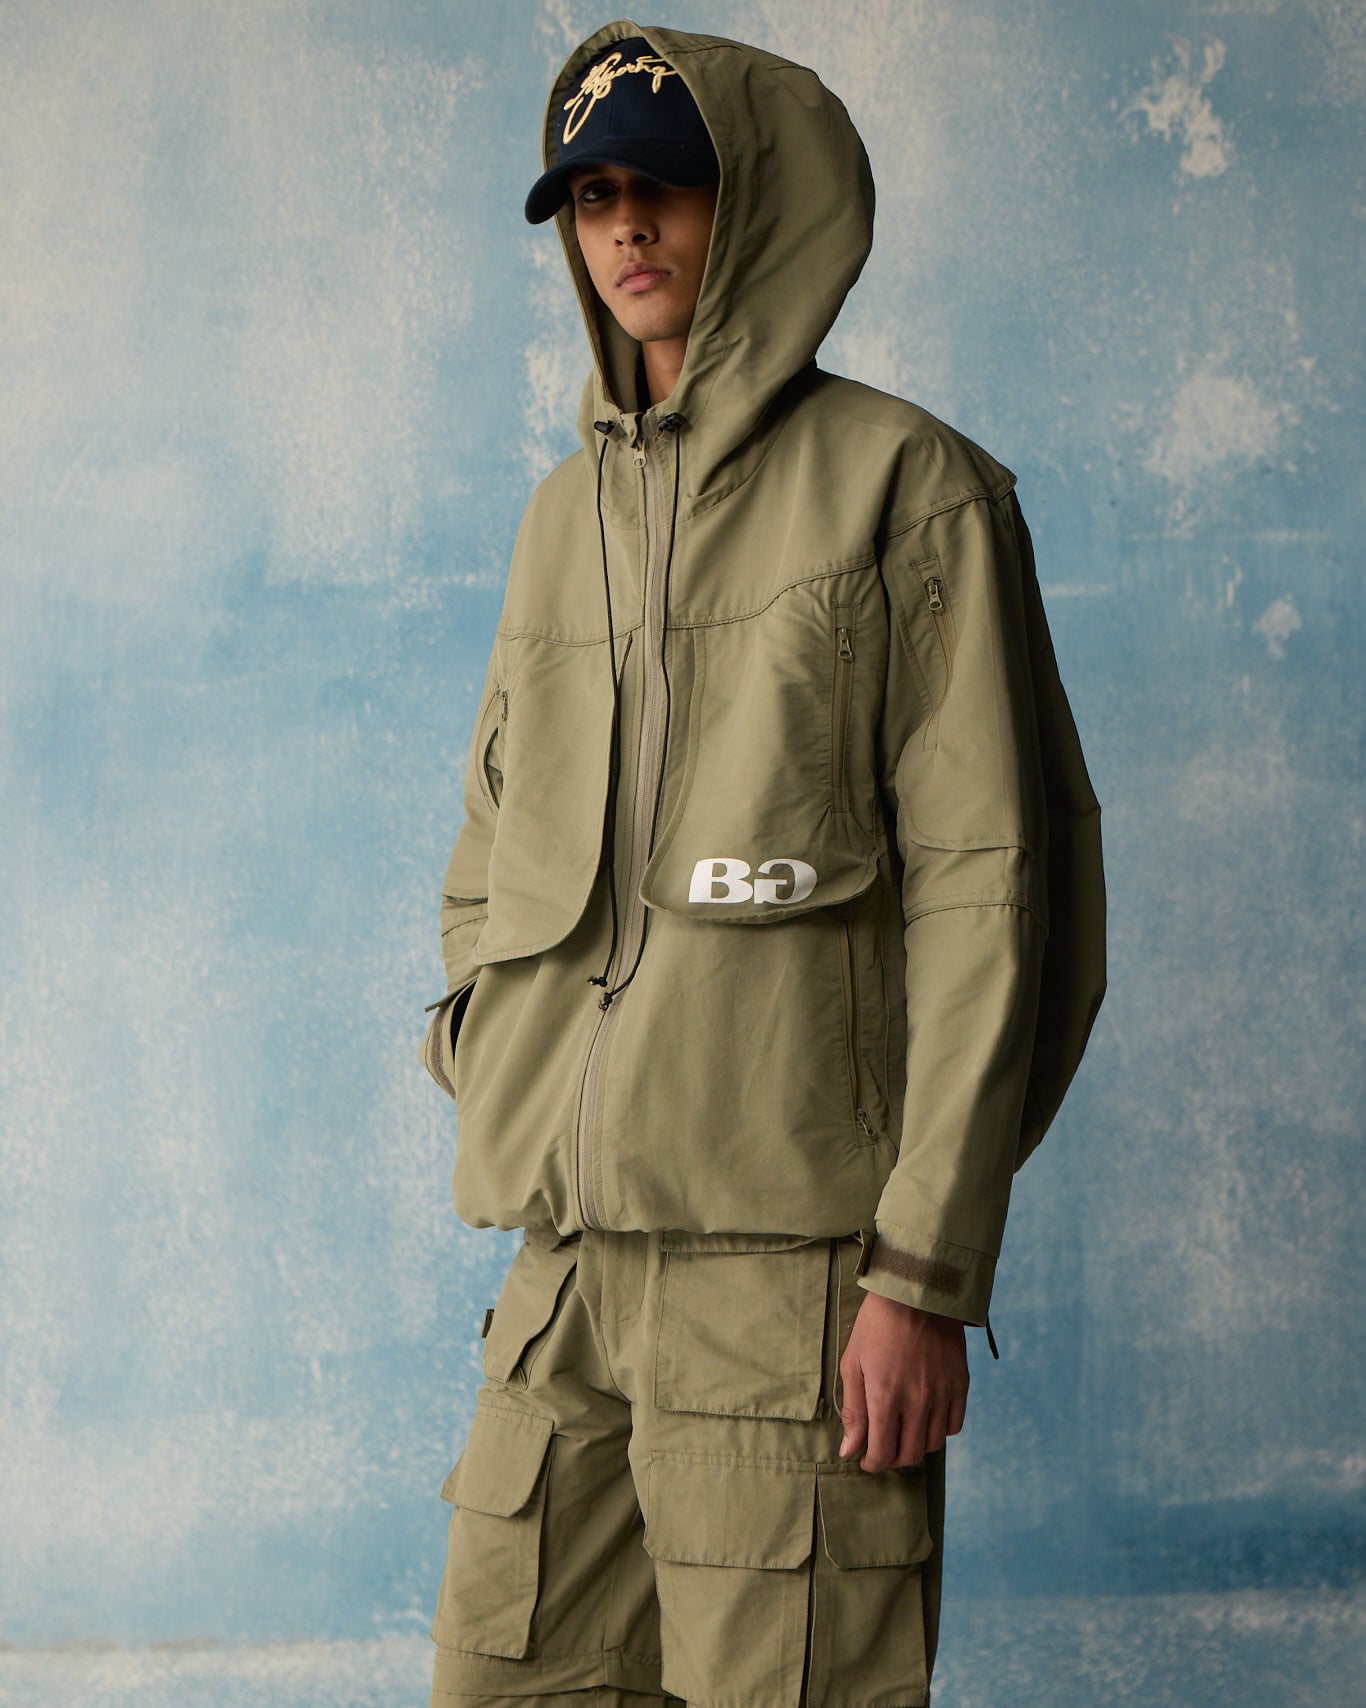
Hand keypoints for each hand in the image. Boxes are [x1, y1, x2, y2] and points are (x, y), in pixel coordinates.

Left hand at [838, 1290, 968, 1470]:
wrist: (917, 1292)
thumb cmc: (877, 1325)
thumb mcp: (853, 1363)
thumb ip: (853, 1410)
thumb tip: (849, 1449)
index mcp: (886, 1396)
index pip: (882, 1453)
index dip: (872, 1463)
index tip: (866, 1458)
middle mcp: (918, 1401)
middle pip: (909, 1454)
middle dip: (892, 1458)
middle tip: (883, 1447)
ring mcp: (942, 1393)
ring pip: (932, 1444)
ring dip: (915, 1445)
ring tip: (903, 1430)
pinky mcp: (960, 1383)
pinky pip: (954, 1425)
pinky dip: (939, 1429)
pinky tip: (926, 1417)